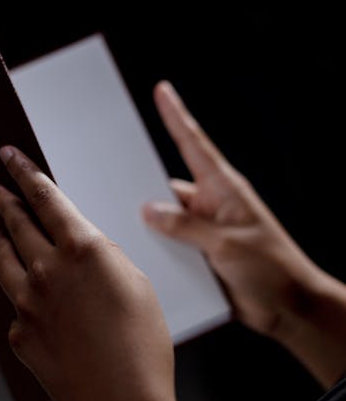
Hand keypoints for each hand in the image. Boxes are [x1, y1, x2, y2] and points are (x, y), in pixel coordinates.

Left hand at [0, 146, 189, 400]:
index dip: (24, 173)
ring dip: (1, 243)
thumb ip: (104, 260)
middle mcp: (47, 269)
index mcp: (82, 248)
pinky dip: (19, 296)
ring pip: (5, 261)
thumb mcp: (137, 285)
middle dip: (4, 202)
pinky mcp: (20, 332)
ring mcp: (28, 302)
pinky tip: (26, 299)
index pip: (45, 197)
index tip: (9, 157)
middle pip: (17, 224)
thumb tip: (85, 253)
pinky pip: (15, 305)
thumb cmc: (140, 346)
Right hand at [142, 82, 345, 388]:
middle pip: (168, 188)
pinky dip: (155, 251)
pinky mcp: (199, 257)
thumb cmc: (272, 268)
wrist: (290, 308)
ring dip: (148, 228)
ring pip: (164, 222)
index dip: (177, 117)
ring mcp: (204, 232)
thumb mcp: (227, 245)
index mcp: (224, 189)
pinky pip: (169, 248)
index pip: (194, 145)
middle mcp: (211, 206)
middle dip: (142, 185)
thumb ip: (186, 227)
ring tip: (119, 227)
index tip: (162, 91)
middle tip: (110, 178)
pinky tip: (137, 258)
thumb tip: (148, 210)